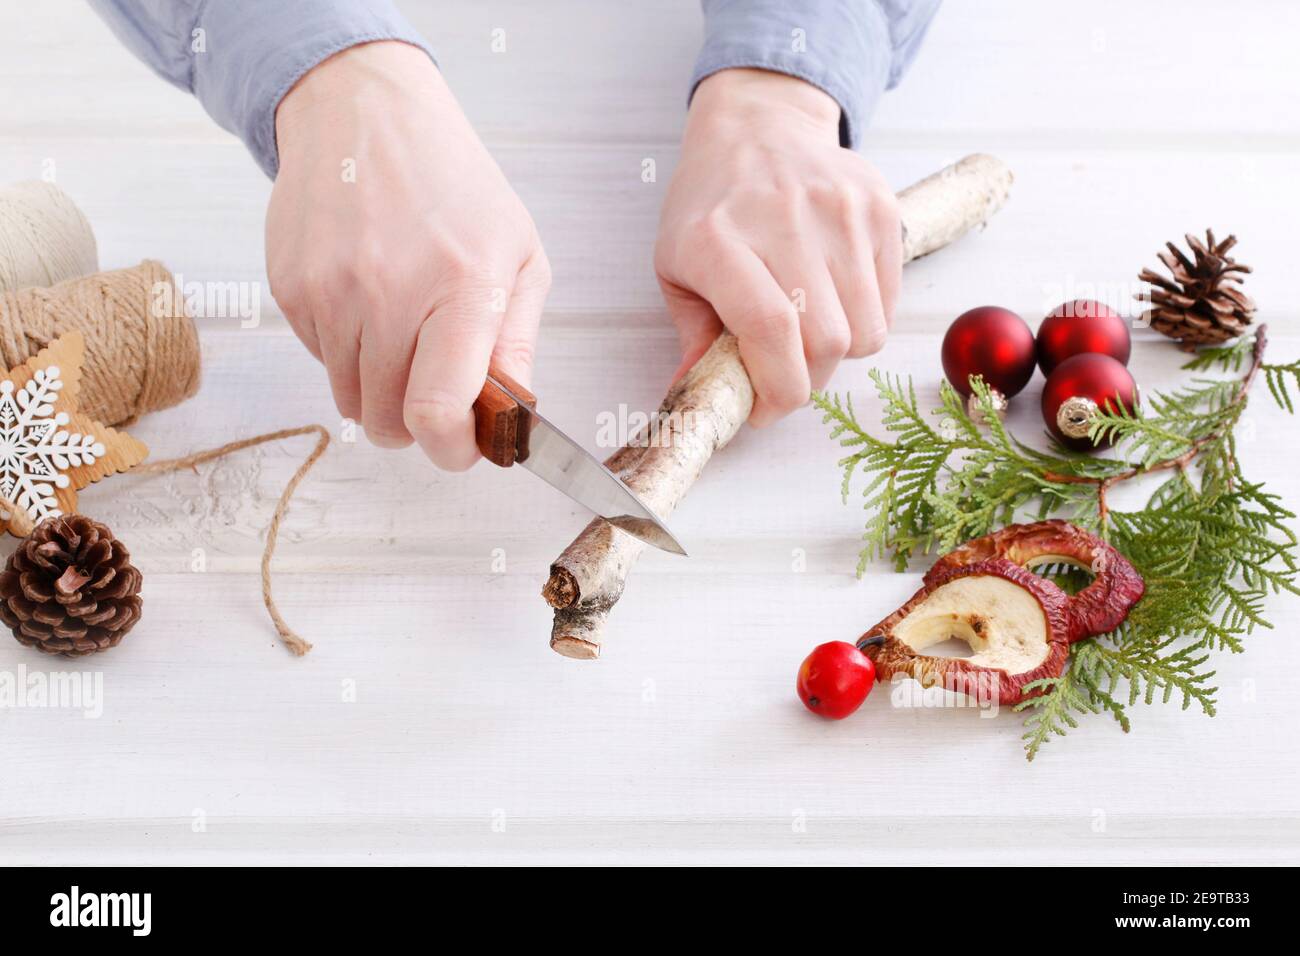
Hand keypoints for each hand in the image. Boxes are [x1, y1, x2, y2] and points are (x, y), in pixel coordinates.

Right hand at [267, 41, 549, 469]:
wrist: (366, 114)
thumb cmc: (456, 187)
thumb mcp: (520, 254)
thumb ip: (517, 344)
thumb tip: (511, 420)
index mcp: (461, 288)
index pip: (436, 410)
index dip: (449, 451)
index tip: (461, 449)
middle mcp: (389, 293)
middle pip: (390, 420)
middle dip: (418, 425)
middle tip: (436, 392)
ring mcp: (331, 291)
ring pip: (350, 400)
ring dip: (380, 390)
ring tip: (404, 337)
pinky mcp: (291, 289)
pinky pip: (319, 361)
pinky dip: (346, 353)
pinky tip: (368, 303)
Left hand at [654, 68, 900, 425]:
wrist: (759, 126)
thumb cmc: (710, 205)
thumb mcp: (675, 265)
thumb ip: (692, 335)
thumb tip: (700, 398)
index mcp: (717, 239)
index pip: (770, 330)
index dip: (776, 389)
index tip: (763, 409)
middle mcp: (783, 218)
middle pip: (826, 341)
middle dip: (806, 380)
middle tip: (784, 373)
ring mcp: (839, 209)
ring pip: (867, 331)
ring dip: (838, 354)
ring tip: (808, 333)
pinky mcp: (879, 207)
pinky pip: (889, 302)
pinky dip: (864, 319)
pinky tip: (832, 298)